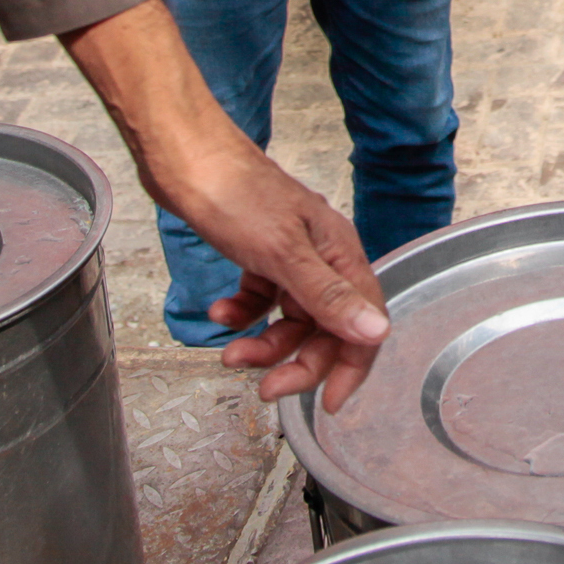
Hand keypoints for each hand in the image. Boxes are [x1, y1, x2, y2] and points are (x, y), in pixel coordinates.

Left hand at [179, 140, 390, 407]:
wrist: (185, 158)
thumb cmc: (235, 193)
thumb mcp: (283, 253)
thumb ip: (329, 296)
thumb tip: (377, 331)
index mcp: (340, 253)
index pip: (363, 323)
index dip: (350, 367)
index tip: (329, 404)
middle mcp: (323, 257)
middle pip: (325, 329)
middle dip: (296, 361)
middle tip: (265, 387)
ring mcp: (291, 256)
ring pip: (290, 319)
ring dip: (263, 342)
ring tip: (231, 352)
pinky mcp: (260, 255)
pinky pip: (262, 300)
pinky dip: (243, 314)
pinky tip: (221, 312)